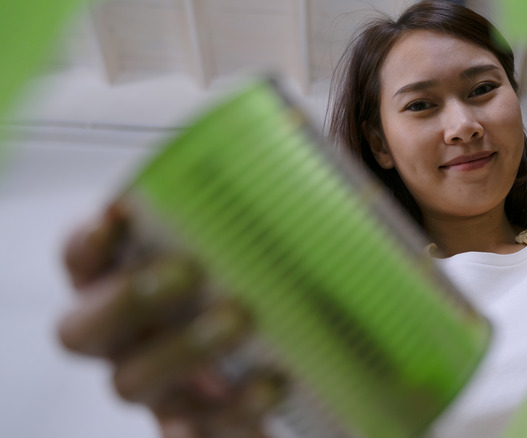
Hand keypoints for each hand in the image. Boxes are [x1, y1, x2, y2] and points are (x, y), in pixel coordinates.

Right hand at [58, 203, 284, 437]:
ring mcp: (152, 384)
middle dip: (127, 300)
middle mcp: (121, 337)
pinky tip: (267, 386)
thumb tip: (280, 148)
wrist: (274, 355)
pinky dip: (231, 411)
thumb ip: (243, 206)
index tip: (119, 213)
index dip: (88, 242)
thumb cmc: (243, 279)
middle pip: (83, 330)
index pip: (79, 259)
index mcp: (119, 282)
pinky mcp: (196, 420)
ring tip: (239, 319)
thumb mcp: (241, 240)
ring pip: (133, 382)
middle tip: (185, 271)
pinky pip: (199, 429)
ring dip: (182, 352)